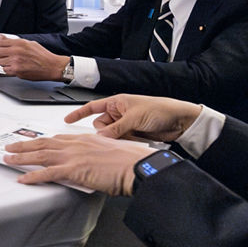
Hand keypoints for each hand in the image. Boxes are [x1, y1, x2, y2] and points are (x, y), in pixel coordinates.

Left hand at [0, 37, 69, 80]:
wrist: (51, 66)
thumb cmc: (43, 56)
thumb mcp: (30, 43)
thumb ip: (17, 42)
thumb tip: (5, 39)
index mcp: (20, 43)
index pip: (1, 43)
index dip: (0, 46)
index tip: (2, 49)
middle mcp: (16, 51)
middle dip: (0, 54)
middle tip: (5, 56)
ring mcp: (16, 62)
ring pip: (0, 62)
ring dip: (5, 63)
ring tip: (13, 63)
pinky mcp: (17, 71)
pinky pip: (5, 70)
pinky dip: (9, 70)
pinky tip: (16, 68)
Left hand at [4, 133, 150, 194]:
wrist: (136, 166)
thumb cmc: (128, 162)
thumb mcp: (108, 151)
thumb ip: (94, 154)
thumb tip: (88, 162)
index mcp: (84, 139)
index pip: (56, 138)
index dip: (40, 140)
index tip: (30, 141)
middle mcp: (75, 144)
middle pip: (43, 143)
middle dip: (24, 145)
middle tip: (10, 147)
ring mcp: (73, 156)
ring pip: (40, 155)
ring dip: (21, 158)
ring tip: (8, 159)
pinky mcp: (74, 170)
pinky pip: (47, 173)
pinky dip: (32, 176)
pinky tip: (22, 178)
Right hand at [62, 94, 202, 142]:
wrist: (180, 121)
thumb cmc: (160, 109)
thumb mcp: (135, 117)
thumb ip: (116, 128)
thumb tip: (101, 137)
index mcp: (117, 102)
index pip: (92, 107)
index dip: (79, 113)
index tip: (67, 119)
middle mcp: (119, 113)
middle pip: (101, 126)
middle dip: (106, 133)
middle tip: (116, 135)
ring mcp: (126, 125)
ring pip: (110, 136)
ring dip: (117, 140)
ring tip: (130, 138)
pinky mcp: (132, 135)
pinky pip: (120, 142)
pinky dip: (124, 144)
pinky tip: (133, 142)